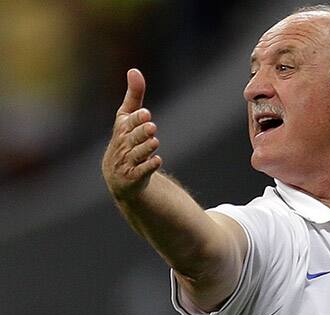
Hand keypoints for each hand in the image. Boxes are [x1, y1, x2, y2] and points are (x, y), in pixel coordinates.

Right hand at [101, 69, 161, 199]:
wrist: (119, 177)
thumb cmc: (126, 141)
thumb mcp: (128, 118)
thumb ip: (134, 96)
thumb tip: (134, 70)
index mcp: (122, 129)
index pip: (128, 123)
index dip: (137, 119)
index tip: (146, 113)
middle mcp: (122, 145)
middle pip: (132, 138)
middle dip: (141, 133)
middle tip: (152, 127)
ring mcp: (127, 162)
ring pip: (137, 155)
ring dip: (145, 148)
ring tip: (154, 142)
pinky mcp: (133, 178)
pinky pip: (141, 172)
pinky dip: (149, 166)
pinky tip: (157, 160)